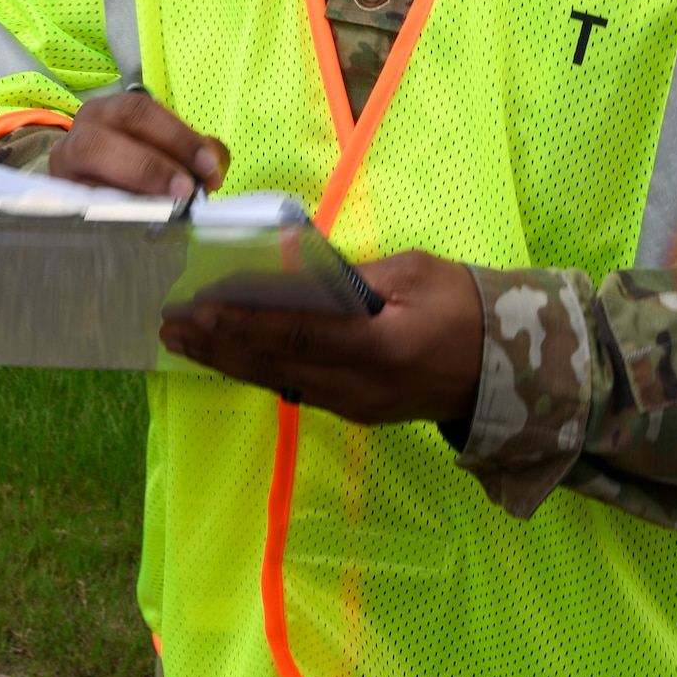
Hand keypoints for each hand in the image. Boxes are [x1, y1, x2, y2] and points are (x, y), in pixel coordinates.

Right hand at [49, 91, 229, 198]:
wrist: (90, 195)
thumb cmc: (135, 169)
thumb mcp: (166, 154)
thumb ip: (194, 155)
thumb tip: (212, 168)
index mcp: (112, 110)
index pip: (142, 111)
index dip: (179, 137)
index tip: (208, 166)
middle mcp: (83, 128)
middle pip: (113, 130)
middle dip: (155, 160)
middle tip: (187, 188)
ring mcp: (65, 160)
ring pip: (91, 153)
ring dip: (133, 179)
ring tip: (166, 204)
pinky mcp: (59, 193)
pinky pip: (81, 197)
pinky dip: (112, 208)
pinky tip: (138, 220)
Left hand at [159, 249, 482, 428]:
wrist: (506, 370)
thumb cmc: (466, 308)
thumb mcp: (416, 275)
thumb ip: (352, 276)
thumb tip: (292, 265)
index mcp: (380, 349)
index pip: (297, 334)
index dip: (245, 323)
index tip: (201, 309)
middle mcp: (360, 387)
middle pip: (274, 365)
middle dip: (218, 345)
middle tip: (171, 327)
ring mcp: (355, 406)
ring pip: (277, 381)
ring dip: (227, 361)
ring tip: (183, 343)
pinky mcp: (353, 411)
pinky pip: (294, 388)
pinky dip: (256, 369)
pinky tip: (227, 356)